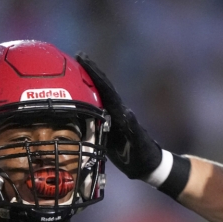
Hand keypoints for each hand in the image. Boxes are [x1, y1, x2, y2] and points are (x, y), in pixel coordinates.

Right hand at [75, 54, 163, 180]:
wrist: (148, 165)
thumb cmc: (144, 155)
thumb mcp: (139, 144)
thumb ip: (134, 128)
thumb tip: (127, 112)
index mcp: (121, 112)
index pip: (106, 88)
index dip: (94, 73)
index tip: (82, 58)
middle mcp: (116, 111)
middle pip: (102, 87)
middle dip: (90, 71)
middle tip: (77, 56)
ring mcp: (112, 118)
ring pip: (98, 97)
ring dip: (88, 83)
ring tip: (73, 71)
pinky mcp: (109, 127)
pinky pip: (94, 111)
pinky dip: (85, 101)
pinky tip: (76, 99)